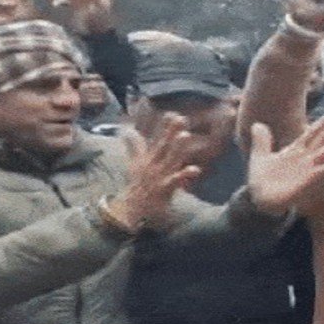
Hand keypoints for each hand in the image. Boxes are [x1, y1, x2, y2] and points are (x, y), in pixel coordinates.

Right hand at [107, 115, 202, 230]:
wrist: (131, 209)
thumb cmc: (136, 186)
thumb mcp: (134, 164)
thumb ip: (134, 146)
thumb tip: (127, 131)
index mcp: (149, 159)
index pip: (158, 140)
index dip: (165, 127)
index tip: (172, 114)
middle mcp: (154, 165)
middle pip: (164, 146)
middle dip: (171, 132)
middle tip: (180, 118)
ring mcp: (159, 176)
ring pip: (170, 159)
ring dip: (177, 148)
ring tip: (185, 135)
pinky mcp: (164, 188)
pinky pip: (176, 180)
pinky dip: (185, 175)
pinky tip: (196, 169)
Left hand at [247, 113, 323, 213]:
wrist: (259, 199)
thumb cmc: (260, 180)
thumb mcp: (259, 155)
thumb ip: (261, 140)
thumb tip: (257, 124)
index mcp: (294, 152)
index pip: (310, 134)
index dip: (321, 124)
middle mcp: (303, 159)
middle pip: (321, 140)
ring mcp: (307, 169)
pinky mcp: (307, 180)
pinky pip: (322, 171)